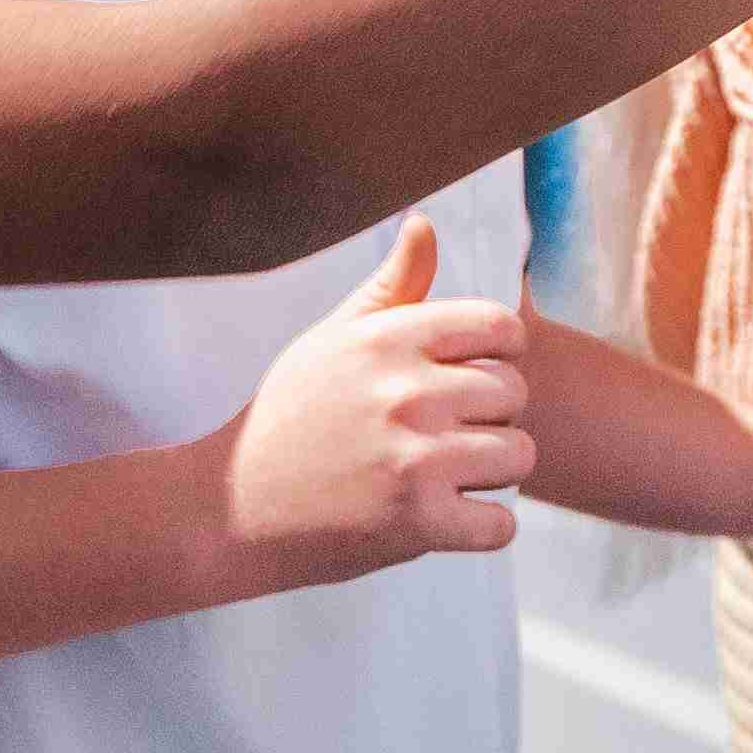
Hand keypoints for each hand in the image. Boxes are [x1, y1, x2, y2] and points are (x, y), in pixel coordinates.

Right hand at [219, 220, 531, 584]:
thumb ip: (391, 286)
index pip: (499, 325)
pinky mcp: (417, 523)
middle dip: (494, 415)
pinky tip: (447, 516)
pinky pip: (500, 525)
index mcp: (387, 339)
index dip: (504, 350)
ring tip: (451, 474)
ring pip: (519, 456)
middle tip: (452, 432)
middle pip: (515, 393)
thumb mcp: (331, 339)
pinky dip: (482, 529)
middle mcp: (406, 393)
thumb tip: (425, 223)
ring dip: (494, 472)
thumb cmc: (289, 416)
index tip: (482, 371)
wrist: (233, 505)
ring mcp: (414, 460)